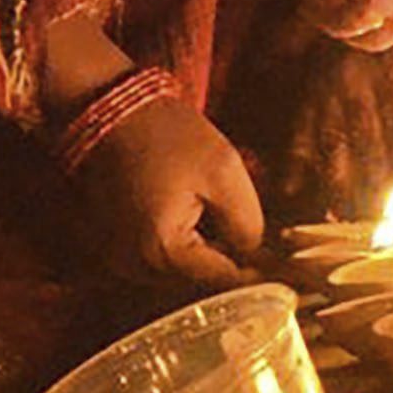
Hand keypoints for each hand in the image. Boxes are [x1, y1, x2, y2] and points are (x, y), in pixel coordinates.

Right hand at [79, 83, 263, 284]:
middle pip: (198, 281)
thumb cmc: (169, 136)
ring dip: (201, 255)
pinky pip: (158, 259)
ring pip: (178, 273)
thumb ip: (246, 223)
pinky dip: (179, 246)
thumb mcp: (224, 172)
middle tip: (249, 236)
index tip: (278, 264)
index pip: (222, 281)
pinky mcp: (114, 246)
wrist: (116, 111)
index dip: (253, 272)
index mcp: (162, 249)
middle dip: (225, 261)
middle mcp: (134, 264)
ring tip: (214, 218)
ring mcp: (120, 257)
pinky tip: (190, 216)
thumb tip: (254, 256)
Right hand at [277, 33, 392, 215]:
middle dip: (373, 190)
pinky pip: (295, 132)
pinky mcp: (302, 93)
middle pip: (367, 148)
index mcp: (391, 73)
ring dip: (335, 185)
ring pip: (330, 147)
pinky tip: (290, 193)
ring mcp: (326, 92)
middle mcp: (357, 87)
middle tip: (378, 228)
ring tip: (340, 220)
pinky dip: (292, 163)